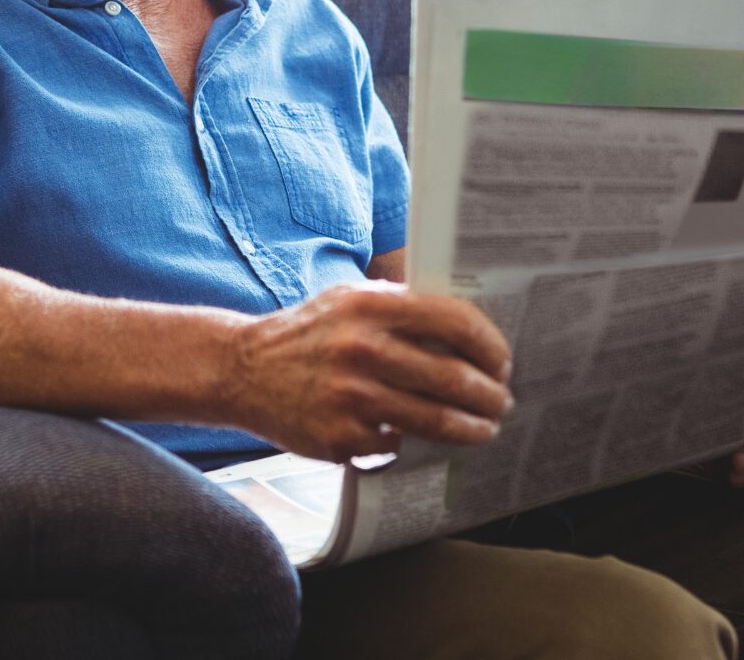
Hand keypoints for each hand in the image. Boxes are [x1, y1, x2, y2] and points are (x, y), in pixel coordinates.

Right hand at [224, 281, 512, 461]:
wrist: (241, 369)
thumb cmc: (307, 333)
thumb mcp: (349, 299)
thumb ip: (400, 307)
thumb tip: (465, 327)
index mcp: (372, 307)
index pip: (454, 322)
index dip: (490, 345)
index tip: (502, 362)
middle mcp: (363, 349)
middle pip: (453, 378)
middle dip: (489, 395)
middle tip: (501, 402)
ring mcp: (351, 397)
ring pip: (434, 420)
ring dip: (470, 428)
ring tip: (484, 429)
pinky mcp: (340, 437)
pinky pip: (396, 444)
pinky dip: (413, 442)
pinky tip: (419, 437)